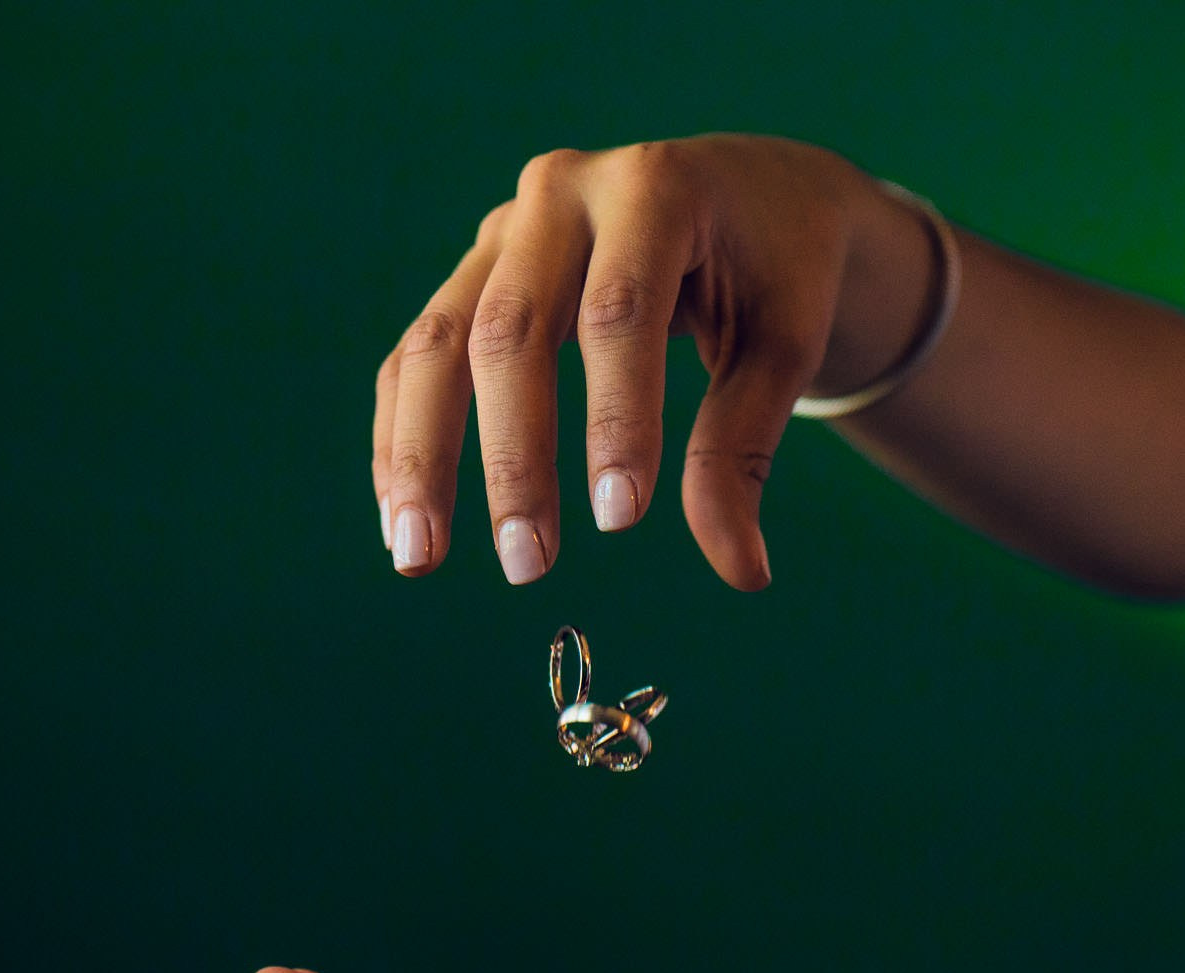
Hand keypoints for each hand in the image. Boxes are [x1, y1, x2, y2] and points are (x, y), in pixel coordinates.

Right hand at [370, 134, 934, 589]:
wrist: (750, 196)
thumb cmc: (777, 271)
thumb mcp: (783, 350)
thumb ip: (744, 450)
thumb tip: (740, 571)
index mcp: (653, 188)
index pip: (619, 313)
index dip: (615, 419)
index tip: (621, 521)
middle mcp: (563, 194)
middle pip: (509, 328)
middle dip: (511, 457)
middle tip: (527, 566)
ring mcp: (505, 230)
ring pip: (438, 342)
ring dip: (420, 457)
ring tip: (418, 559)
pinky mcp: (475, 272)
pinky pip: (418, 355)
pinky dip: (403, 436)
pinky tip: (401, 518)